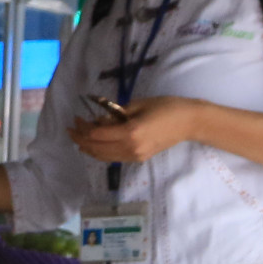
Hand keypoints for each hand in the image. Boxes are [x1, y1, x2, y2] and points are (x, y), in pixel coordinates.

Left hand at [70, 97, 196, 163]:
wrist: (190, 122)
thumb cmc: (166, 107)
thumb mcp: (138, 104)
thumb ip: (115, 114)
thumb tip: (97, 121)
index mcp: (130, 132)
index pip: (96, 134)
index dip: (82, 128)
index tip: (75, 119)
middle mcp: (129, 148)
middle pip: (95, 148)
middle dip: (80, 139)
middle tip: (72, 129)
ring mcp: (134, 156)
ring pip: (102, 156)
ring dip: (87, 148)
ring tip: (79, 138)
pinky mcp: (138, 159)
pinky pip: (112, 158)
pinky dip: (100, 152)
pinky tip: (95, 145)